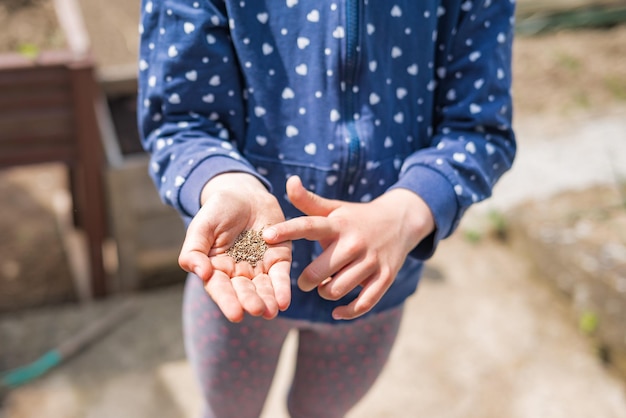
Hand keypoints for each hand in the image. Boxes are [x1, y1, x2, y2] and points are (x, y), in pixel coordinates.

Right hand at [178, 173, 291, 321]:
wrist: (243, 194)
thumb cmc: (217, 211)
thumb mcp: (201, 227)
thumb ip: (194, 250)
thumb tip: (200, 273)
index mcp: (216, 269)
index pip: (221, 289)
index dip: (228, 301)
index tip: (235, 314)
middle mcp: (238, 274)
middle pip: (244, 291)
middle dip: (250, 301)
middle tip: (256, 310)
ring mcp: (259, 268)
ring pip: (263, 288)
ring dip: (268, 300)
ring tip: (271, 311)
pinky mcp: (279, 259)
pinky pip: (280, 276)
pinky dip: (283, 289)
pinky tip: (284, 301)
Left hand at [263, 176, 433, 319]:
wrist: (401, 221)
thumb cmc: (356, 218)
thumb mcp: (334, 208)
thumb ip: (308, 201)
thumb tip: (289, 181)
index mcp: (338, 225)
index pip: (308, 226)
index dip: (287, 230)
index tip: (266, 235)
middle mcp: (354, 242)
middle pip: (319, 271)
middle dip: (306, 281)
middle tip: (305, 281)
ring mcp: (371, 261)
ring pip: (337, 289)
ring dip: (325, 293)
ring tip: (325, 286)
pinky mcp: (385, 277)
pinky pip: (364, 303)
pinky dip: (347, 312)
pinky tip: (337, 311)